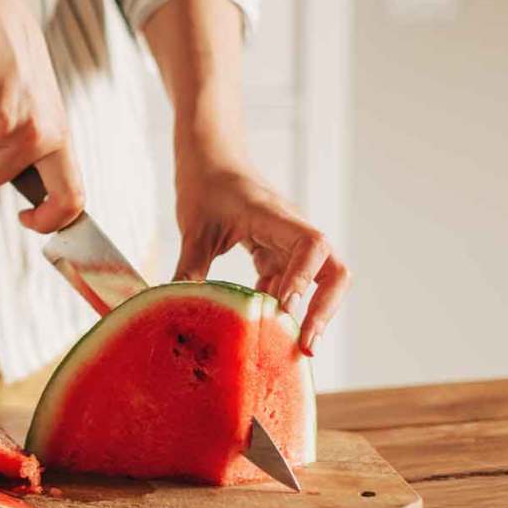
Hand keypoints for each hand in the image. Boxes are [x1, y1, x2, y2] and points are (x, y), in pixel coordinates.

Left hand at [172, 156, 350, 354]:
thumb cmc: (205, 186)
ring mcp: (288, 243)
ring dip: (309, 312)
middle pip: (333, 271)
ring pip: (317, 281)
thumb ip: (188, 270)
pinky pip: (290, 282)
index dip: (304, 279)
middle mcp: (291, 231)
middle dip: (325, 309)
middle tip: (306, 344)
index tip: (284, 306)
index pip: (312, 246)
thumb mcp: (193, 230)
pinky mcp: (277, 251)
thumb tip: (174, 311)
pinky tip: (264, 326)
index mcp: (275, 218)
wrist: (210, 159)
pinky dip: (282, 303)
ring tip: (291, 348)